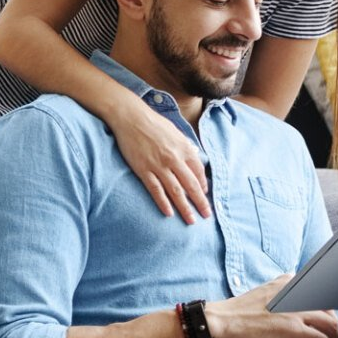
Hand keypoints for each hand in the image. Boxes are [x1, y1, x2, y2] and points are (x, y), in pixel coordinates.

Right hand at [106, 98, 210, 221]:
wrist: (130, 117)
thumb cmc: (153, 123)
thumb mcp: (175, 132)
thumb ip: (186, 146)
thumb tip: (195, 156)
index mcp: (184, 148)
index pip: (199, 173)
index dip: (203, 187)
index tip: (205, 197)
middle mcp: (174, 159)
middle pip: (191, 186)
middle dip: (201, 203)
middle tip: (207, 216)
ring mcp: (159, 165)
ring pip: (176, 191)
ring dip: (185, 208)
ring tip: (191, 220)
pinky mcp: (144, 170)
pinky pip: (156, 190)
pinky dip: (163, 202)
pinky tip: (169, 213)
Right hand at [201, 275, 337, 337]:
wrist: (220, 322)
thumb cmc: (240, 314)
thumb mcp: (266, 294)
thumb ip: (285, 294)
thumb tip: (298, 299)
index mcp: (290, 281)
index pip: (327, 286)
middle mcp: (296, 291)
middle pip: (333, 306)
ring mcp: (295, 309)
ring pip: (331, 324)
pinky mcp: (292, 328)